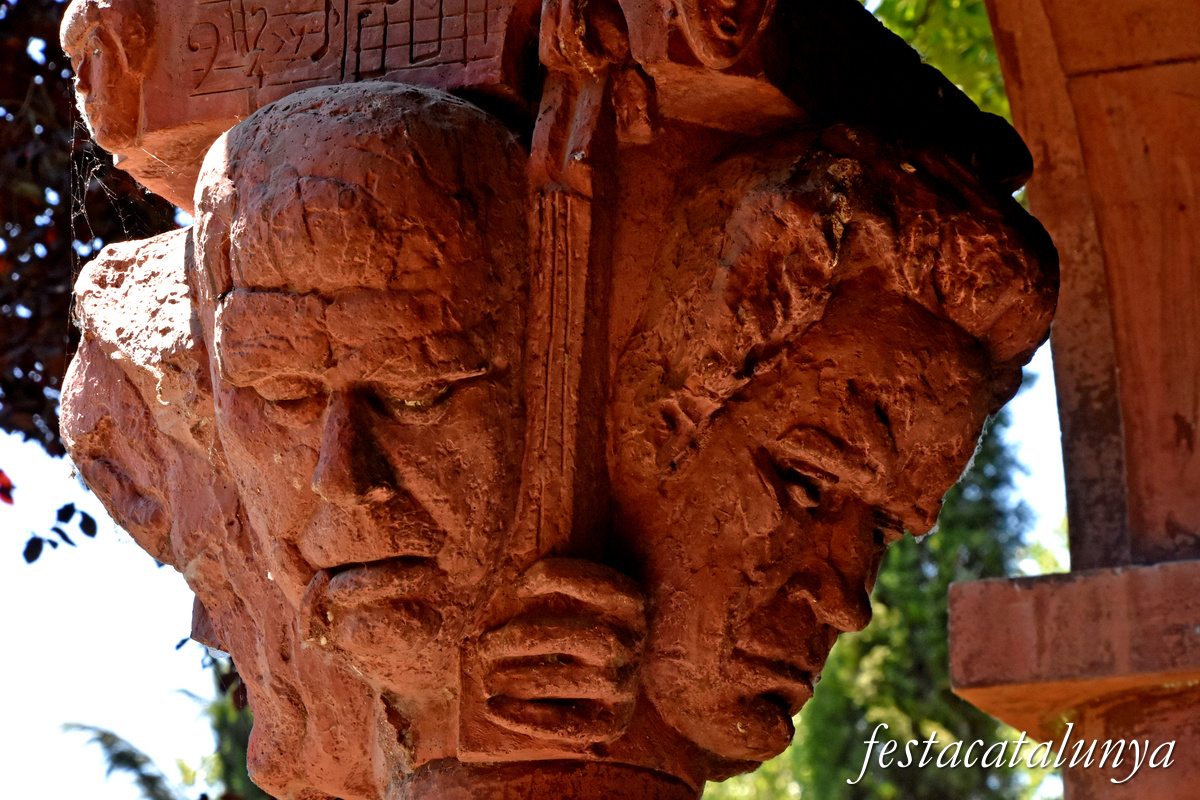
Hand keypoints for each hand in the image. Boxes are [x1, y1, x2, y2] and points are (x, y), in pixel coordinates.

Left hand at [475, 558, 645, 743]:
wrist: (629, 675)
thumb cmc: (596, 623)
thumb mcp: (593, 592)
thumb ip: (558, 575)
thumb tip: (513, 566)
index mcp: (627, 599)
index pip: (567, 576)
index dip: (538, 577)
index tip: (516, 588)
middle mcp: (628, 639)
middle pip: (547, 635)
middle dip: (506, 640)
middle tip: (483, 646)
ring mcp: (621, 683)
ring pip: (547, 680)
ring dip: (508, 679)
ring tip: (488, 680)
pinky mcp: (610, 721)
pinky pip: (558, 723)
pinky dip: (521, 717)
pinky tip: (494, 708)